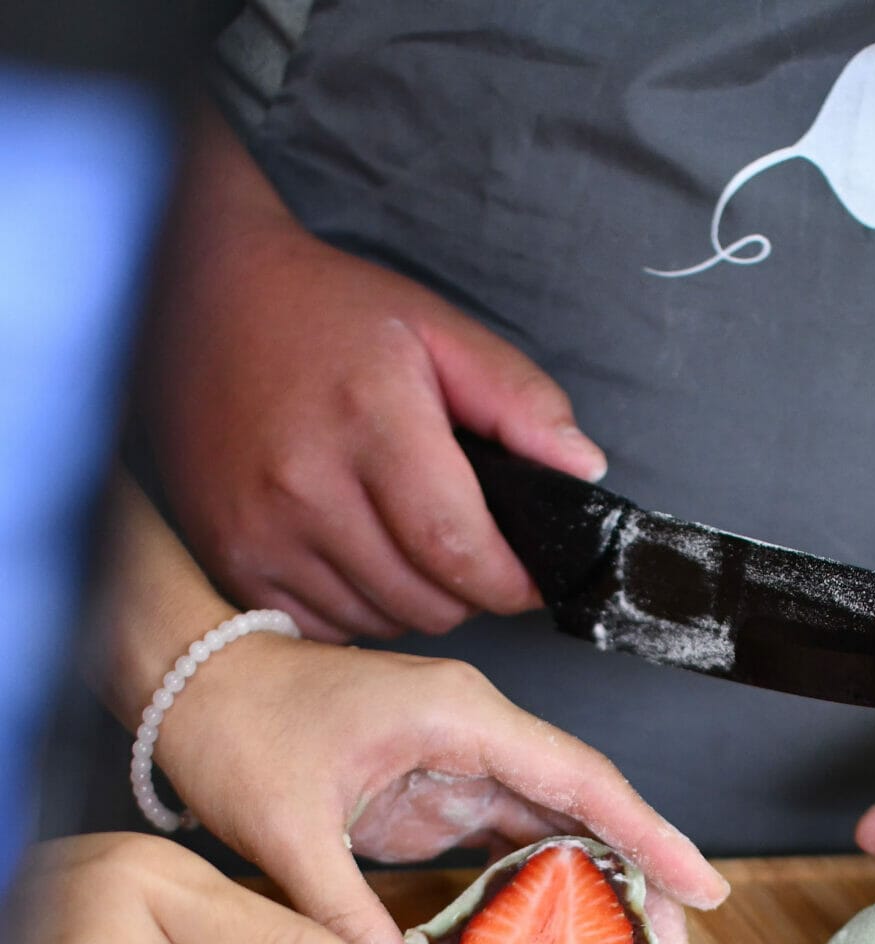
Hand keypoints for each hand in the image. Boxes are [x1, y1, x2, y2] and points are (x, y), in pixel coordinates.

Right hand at [143, 115, 604, 642]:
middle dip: (466, 590)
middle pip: (427, 601)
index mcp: (371, 422)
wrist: (203, 295)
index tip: (529, 579)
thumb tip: (583, 473)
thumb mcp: (438, 330)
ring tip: (401, 539)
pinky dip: (353, 608)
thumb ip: (520, 400)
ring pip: (379, 622)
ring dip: (410, 600)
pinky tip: (351, 554)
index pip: (460, 551)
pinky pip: (321, 628)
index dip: (511, 583)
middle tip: (464, 546)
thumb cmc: (328, 314)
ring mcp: (260, 529)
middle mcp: (306, 485)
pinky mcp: (229, 558)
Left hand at [158, 634, 728, 943]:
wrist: (193, 688)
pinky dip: (554, 890)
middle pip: (590, 807)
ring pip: (564, 827)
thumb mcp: (284, 829)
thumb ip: (343, 912)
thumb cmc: (238, 731)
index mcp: (460, 717)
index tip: (702, 887)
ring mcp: (466, 760)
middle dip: (643, 880)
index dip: (649, 836)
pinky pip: (520, 842)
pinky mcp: (445, 790)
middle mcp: (480, 733)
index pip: (579, 779)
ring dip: (607, 891)